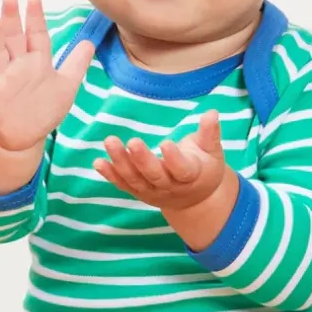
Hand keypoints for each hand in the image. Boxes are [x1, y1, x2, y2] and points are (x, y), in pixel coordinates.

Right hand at [0, 0, 93, 152]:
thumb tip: (89, 42)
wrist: (23, 137)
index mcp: (36, 61)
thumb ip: (76, 64)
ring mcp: (2, 79)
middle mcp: (18, 66)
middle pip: (14, 38)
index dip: (35, 18)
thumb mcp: (66, 86)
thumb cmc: (44, 108)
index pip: (36, 35)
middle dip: (12, 19)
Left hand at [93, 111, 226, 211]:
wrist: (195, 200)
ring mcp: (151, 191)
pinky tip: (98, 162)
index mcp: (190, 176)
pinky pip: (122, 184)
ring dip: (120, 162)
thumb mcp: (213, 152)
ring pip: (134, 179)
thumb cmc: (205, 169)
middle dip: (142, 159)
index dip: (174, 159)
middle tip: (133, 141)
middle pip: (154, 175)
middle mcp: (169, 187)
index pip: (182, 170)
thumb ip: (210, 133)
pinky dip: (109, 175)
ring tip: (110, 142)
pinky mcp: (138, 191)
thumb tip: (212, 112)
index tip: (166, 143)